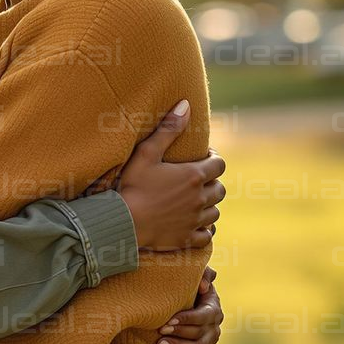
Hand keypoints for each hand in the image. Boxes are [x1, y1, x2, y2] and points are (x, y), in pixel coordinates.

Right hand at [117, 100, 225, 250]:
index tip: (203, 158)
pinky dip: (205, 229)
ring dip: (209, 205)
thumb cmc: (132, 185)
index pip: (219, 165)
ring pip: (215, 212)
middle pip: (220, 189)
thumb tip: (186, 105)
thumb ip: (169, 129)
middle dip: (212, 182)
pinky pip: (207, 234)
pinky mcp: (187, 238)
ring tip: (195, 200)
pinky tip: (194, 223)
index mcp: (193, 176)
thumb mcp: (147, 152)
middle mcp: (200, 199)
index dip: (214, 159)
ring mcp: (195, 220)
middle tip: (197, 179)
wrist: (123, 222)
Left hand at [156, 266, 222, 343]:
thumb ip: (201, 274)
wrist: (178, 299)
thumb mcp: (190, 276)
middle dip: (179, 340)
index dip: (186, 320)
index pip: (203, 317)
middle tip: (159, 340)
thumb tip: (205, 284)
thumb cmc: (182, 285)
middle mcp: (214, 329)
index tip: (167, 322)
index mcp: (212, 308)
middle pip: (200, 338)